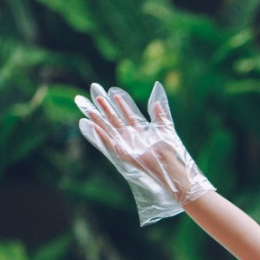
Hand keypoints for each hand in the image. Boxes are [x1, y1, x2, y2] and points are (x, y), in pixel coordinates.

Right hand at [75, 82, 213, 225]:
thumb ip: (160, 116)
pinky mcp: (123, 154)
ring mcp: (126, 146)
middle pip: (116, 121)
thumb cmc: (170, 151)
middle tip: (98, 96)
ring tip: (89, 109)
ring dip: (99, 120)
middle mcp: (131, 139)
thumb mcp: (165, 129)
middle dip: (107, 109)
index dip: (122, 105)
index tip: (114, 94)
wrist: (170, 165)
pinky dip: (101, 136)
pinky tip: (93, 126)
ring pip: (109, 130)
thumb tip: (156, 103)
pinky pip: (109, 144)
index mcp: (141, 133)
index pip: (128, 116)